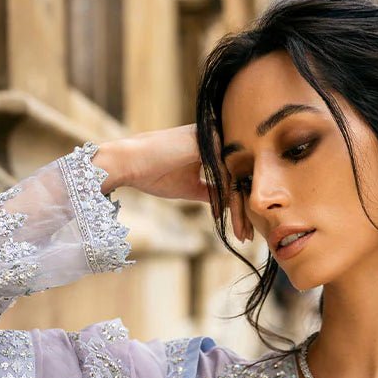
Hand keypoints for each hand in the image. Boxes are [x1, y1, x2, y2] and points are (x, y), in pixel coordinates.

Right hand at [94, 126, 252, 242]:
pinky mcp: (206, 144)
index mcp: (212, 146)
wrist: (128, 163)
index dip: (239, 204)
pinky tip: (228, 221)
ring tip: (243, 235)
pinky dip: (228, 201)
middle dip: (245, 211)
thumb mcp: (190, 187)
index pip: (233, 177)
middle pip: (238, 179)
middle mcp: (215, 139)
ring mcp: (212, 139)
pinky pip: (224, 176)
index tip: (243, 230)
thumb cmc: (154, 173)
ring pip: (235, 179)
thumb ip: (211, 192)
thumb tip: (229, 205)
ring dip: (240, 210)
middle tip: (249, 238)